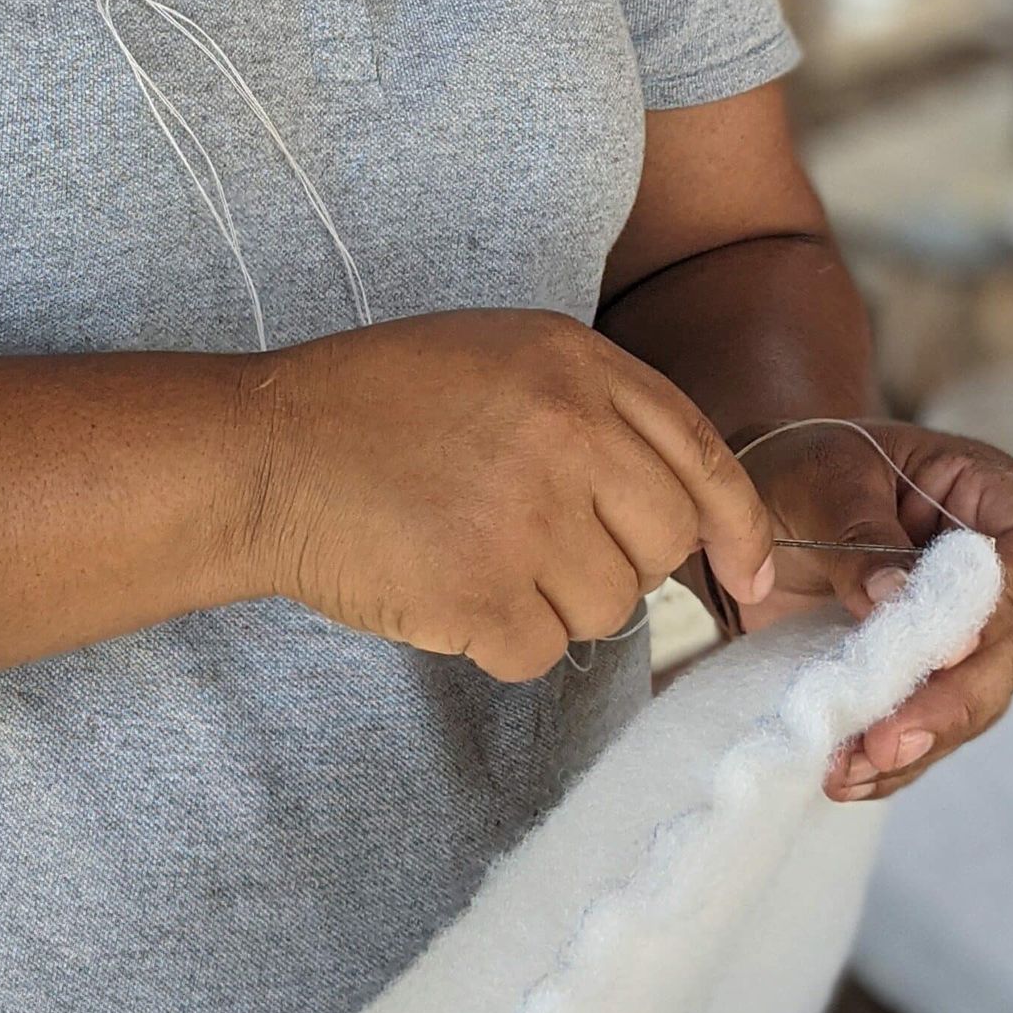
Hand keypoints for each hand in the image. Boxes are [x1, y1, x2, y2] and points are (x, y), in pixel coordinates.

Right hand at [233, 309, 776, 684]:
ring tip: (475, 556)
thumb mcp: (497, 359)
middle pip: (664, 544)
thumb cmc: (373, 407)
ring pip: (608, 610)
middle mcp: (565, 431)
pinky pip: (541, 653)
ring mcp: (526, 512)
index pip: (702, 456)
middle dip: (618, 563)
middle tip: (539, 548)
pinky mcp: (481, 590)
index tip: (749, 572)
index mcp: (574, 363)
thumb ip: (595, 411)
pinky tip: (444, 590)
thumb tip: (695, 512)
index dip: (738, 526)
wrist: (263, 450)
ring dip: (551, 605)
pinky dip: (498, 641)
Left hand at [675, 418, 1012, 803]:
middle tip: (890, 736)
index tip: (947, 643)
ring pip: (980, 702)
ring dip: (921, 742)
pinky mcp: (933, 680)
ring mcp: (974, 633)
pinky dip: (894, 761)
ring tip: (853, 764)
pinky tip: (849, 776)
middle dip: (953, 700)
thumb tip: (892, 597)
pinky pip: (934, 730)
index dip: (1008, 603)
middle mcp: (1000, 572)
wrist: (765, 507)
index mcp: (992, 495)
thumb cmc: (806, 471)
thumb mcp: (821, 479)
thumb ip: (857, 532)